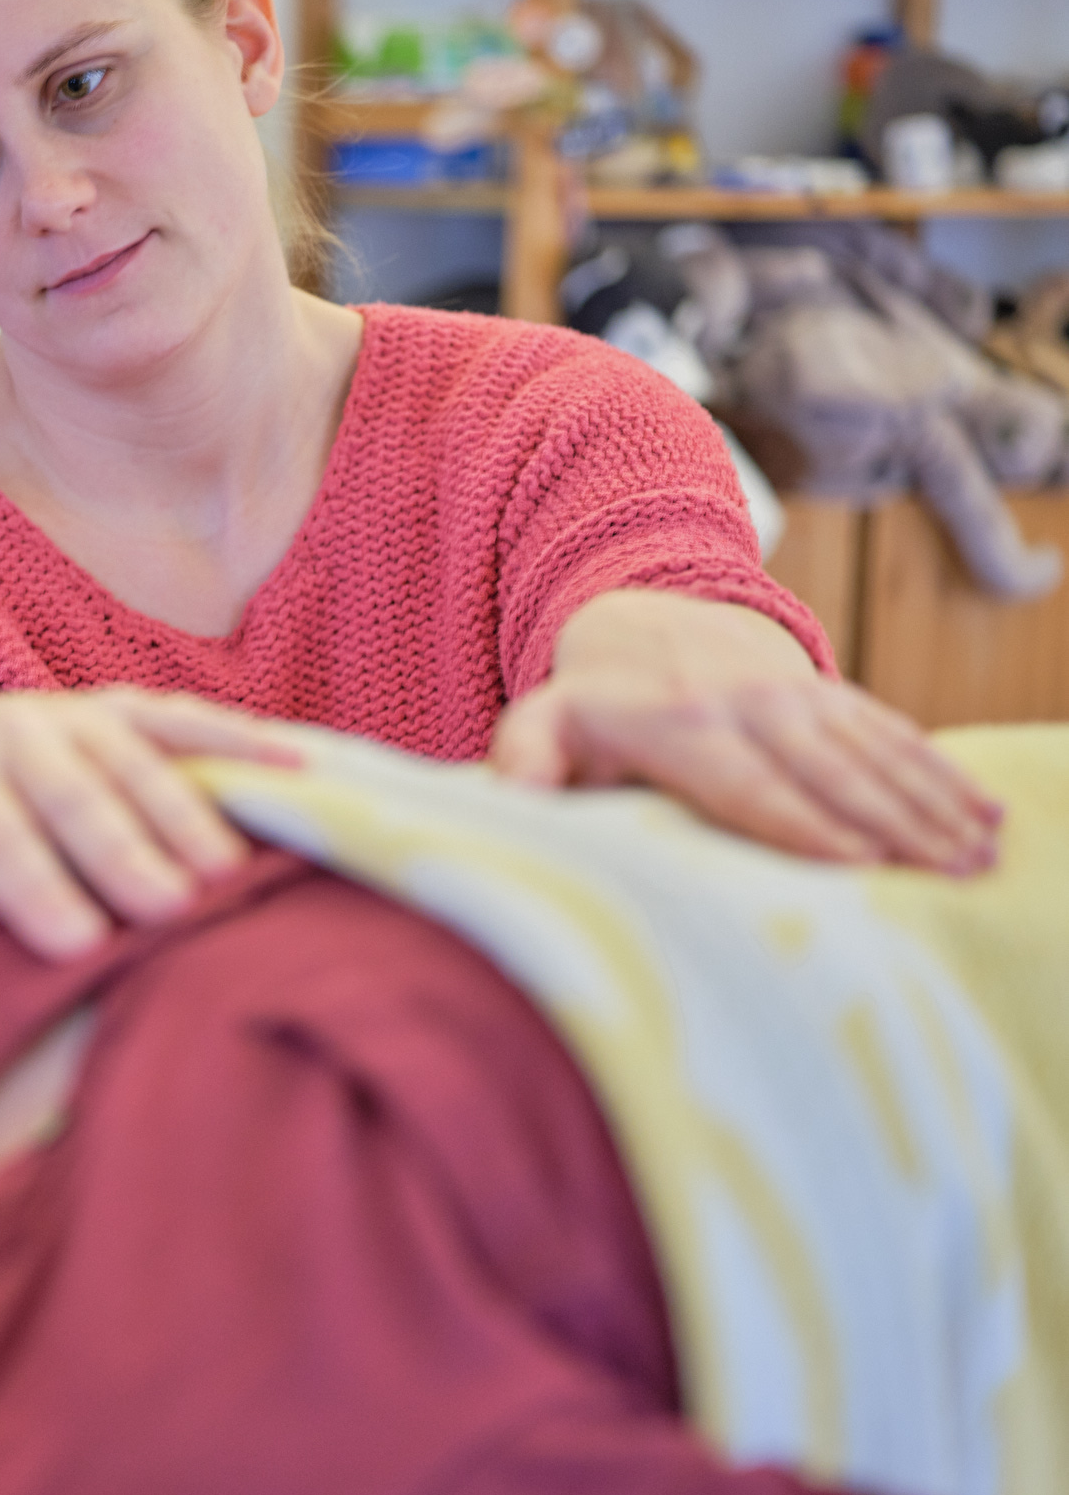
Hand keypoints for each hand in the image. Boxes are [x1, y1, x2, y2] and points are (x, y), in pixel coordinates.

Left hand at [0, 687, 306, 969]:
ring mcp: (80, 715)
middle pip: (74, 794)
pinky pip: (186, 718)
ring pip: (136, 757)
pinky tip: (296, 768)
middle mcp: (18, 734)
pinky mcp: (129, 707)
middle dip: (123, 850)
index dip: (35, 888)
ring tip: (228, 874)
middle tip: (172, 910)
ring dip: (186, 810)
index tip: (80, 947)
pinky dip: (241, 739)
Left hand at [490, 592, 1000, 872]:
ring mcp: (792, 691)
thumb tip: (510, 802)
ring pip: (871, 750)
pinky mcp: (824, 688)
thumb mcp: (540, 725)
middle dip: (894, 826)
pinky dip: (938, 770)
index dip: (804, 825)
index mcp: (677, 727)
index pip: (748, 785)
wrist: (636, 615)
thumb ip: (525, 761)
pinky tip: (983, 813)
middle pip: (828, 772)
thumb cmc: (586, 702)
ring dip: (932, 805)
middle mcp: (744, 704)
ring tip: (981, 859)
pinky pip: (889, 729)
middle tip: (951, 879)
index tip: (860, 869)